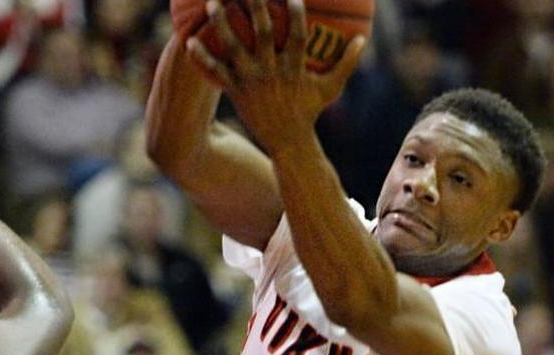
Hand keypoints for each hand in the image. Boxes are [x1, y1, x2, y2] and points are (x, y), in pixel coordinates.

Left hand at [185, 0, 364, 149]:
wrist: (288, 142)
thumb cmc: (309, 112)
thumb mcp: (331, 89)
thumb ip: (346, 64)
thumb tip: (363, 39)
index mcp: (295, 68)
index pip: (298, 34)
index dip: (296, 13)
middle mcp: (272, 71)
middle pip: (263, 33)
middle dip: (255, 6)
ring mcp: (252, 81)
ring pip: (235, 48)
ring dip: (222, 24)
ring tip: (212, 2)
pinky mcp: (237, 92)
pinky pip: (217, 73)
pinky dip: (203, 59)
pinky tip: (189, 41)